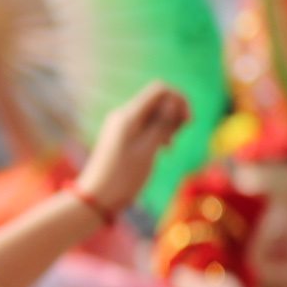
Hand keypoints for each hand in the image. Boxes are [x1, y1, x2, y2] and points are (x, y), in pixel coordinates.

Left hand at [76, 82, 190, 216]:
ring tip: (169, 146)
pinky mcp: (123, 137)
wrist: (97, 197)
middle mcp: (123, 116)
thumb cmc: (123, 176)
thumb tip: (174, 101)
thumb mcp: (148, 150)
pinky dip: (159, 134)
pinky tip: (163, 150)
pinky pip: (146, 127)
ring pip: (154, 114)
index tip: (189, 121)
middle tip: (176, 138)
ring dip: (168, 125)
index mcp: (128, 116)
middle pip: (158, 100)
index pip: (160, 89)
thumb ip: (162, 125)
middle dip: (174, 114)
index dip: (179, 100)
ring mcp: (122, 126)